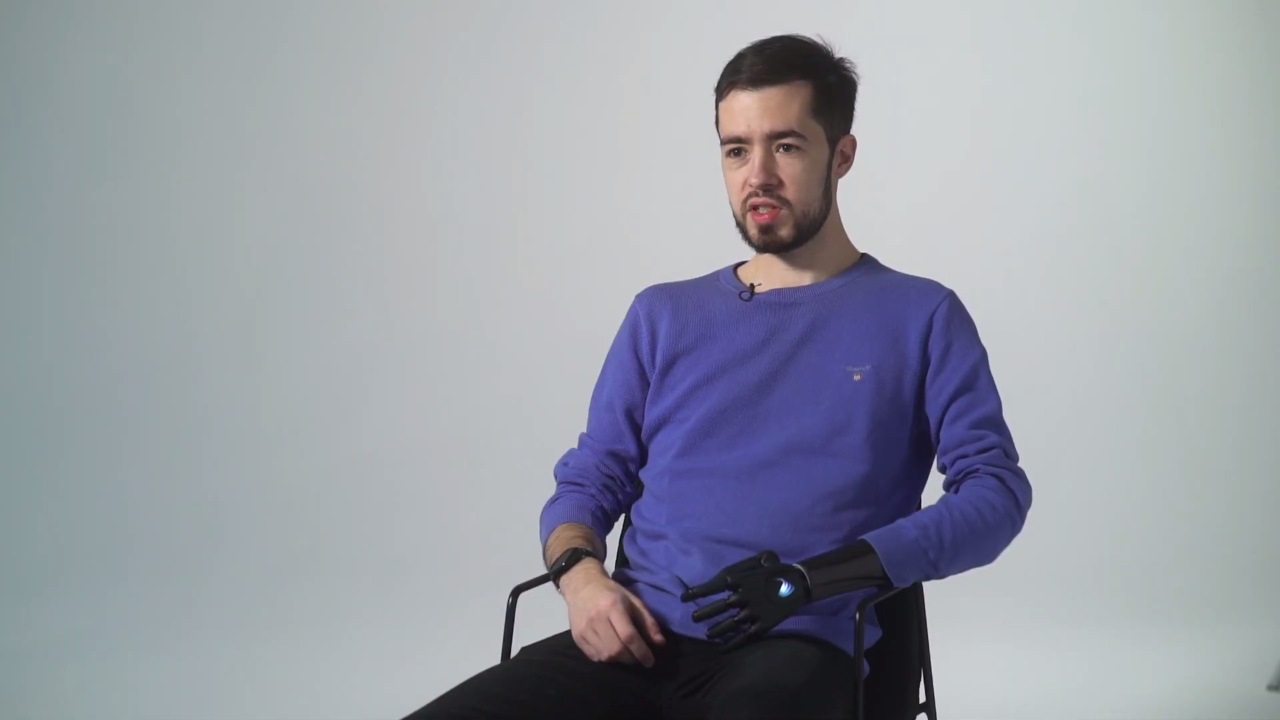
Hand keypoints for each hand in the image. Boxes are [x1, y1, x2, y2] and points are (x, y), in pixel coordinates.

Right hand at [560, 564, 666, 666]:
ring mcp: (584, 629)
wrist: (582, 586)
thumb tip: (660, 643)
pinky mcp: (577, 637)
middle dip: (631, 658)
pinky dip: (606, 658)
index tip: (650, 661)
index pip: (629, 636)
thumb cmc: (611, 592)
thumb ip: (648, 621)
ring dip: (619, 660)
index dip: (641, 652)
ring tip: (626, 654)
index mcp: (613, 606)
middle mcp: (597, 619)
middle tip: (638, 656)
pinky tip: (612, 651)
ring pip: (605, 656)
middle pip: (616, 649)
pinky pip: (594, 657)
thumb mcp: (633, 601)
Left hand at [680, 550, 809, 650]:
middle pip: (717, 607)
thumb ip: (739, 574)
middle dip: (703, 614)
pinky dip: (732, 644)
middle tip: (693, 619)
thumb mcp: (755, 566)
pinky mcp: (761, 625)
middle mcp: (742, 596)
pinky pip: (743, 636)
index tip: (683, 597)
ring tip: (708, 634)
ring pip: (729, 624)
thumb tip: (724, 577)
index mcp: (739, 580)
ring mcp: (751, 612)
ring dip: (716, 630)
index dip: (696, 592)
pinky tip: (723, 649)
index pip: (711, 587)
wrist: (798, 583)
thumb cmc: (777, 572)